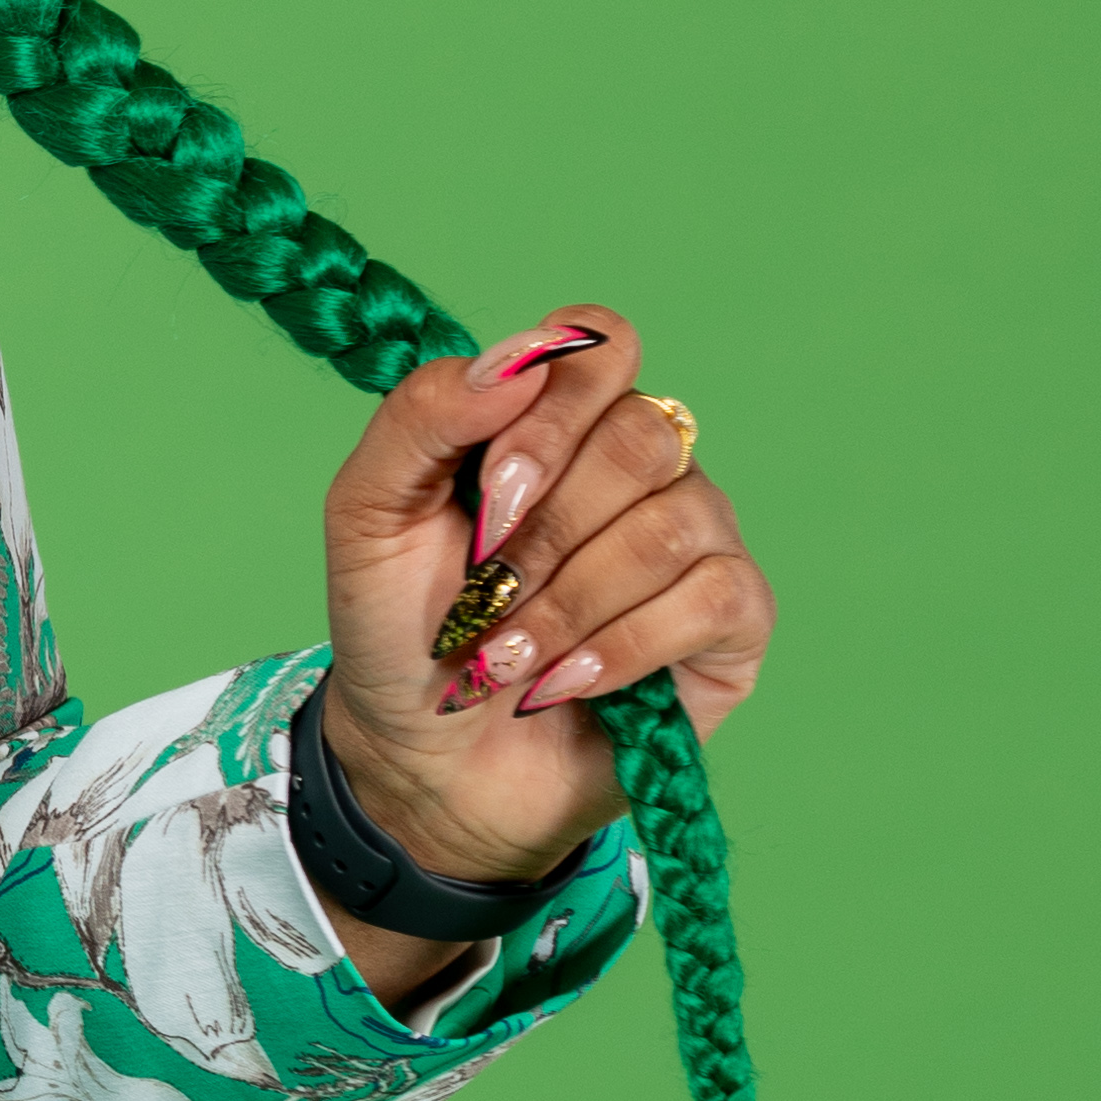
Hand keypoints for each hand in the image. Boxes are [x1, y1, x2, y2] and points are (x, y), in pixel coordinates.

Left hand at [317, 309, 775, 965]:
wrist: (421, 759)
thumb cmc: (401, 629)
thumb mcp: (367, 513)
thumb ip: (422, 416)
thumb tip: (521, 359)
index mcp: (558, 418)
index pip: (601, 342)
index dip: (550, 408)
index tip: (489, 489)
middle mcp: (642, 466)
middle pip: (641, 435)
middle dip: (545, 528)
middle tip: (483, 590)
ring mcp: (697, 538)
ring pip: (673, 523)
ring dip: (567, 602)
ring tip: (505, 657)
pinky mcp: (733, 622)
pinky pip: (713, 598)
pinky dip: (621, 647)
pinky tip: (561, 684)